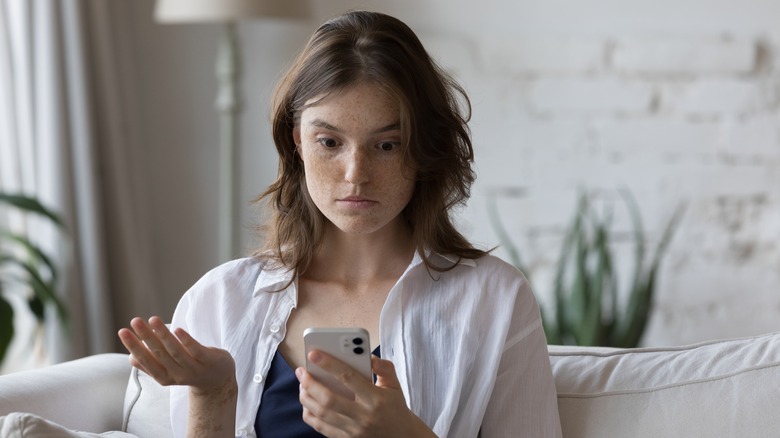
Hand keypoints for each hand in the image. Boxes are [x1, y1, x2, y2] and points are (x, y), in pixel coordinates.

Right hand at [117, 316, 235, 392]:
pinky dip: (186, 341)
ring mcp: (194, 368)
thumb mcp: (169, 371)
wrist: (218, 381)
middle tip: (134, 321)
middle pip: (159, 354)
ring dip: (163, 334)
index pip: (145, 361)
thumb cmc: (188, 370)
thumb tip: (131, 357)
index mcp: (164, 376)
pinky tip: (177, 329)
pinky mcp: (209, 360)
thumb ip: (152, 365)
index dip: (134, 346)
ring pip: (176, 351)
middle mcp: (177, 374)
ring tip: (152, 319)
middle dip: (145, 337)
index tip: (123, 331)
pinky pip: (196, 350)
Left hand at [296, 350, 436, 437]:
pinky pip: (321, 428)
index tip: (313, 353)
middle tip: (301, 371)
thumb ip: (384, 367)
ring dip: (306, 397)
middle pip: (329, 399)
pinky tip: (307, 402)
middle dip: (310, 383)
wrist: (402, 437)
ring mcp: (353, 431)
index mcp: (376, 399)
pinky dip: (310, 414)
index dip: (328, 364)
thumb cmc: (395, 407)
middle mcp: (363, 416)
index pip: (348, 377)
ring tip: (302, 384)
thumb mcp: (395, 385)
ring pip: (321, 414)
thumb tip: (368, 356)